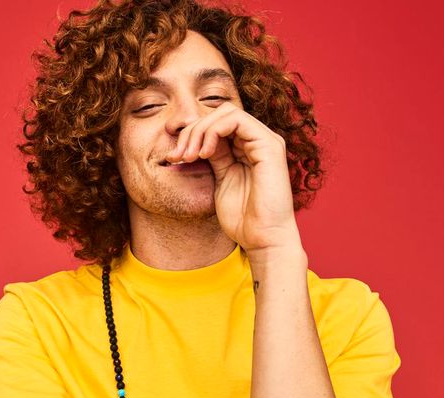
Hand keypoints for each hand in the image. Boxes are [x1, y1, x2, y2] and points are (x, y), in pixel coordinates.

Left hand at [164, 101, 301, 253]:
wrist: (262, 239)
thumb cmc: (243, 218)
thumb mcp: (220, 180)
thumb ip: (213, 158)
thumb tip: (194, 142)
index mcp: (247, 149)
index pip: (216, 125)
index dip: (191, 135)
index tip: (174, 158)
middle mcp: (258, 141)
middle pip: (218, 114)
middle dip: (191, 131)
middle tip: (178, 156)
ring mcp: (265, 141)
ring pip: (225, 112)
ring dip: (199, 130)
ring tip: (189, 156)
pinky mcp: (269, 145)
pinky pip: (236, 120)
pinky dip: (214, 131)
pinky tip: (204, 153)